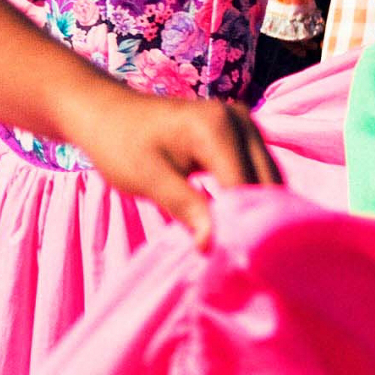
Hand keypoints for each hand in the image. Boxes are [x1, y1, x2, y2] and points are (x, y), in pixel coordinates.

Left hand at [60, 86, 281, 248]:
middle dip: (254, 222)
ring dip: (256, 212)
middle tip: (237, 260)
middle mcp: (241, 120)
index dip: (242, 227)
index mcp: (218, 128)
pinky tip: (235, 224)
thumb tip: (213, 245)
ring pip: (268, 180)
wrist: (106, 112)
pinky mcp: (243, 133)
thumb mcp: (149, 179)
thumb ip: (186, 207)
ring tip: (236, 246)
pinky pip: (258, 172)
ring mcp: (245, 124)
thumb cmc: (120, 144)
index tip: (232, 261)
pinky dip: (251, 198)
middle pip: (266, 185)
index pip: (246, 189)